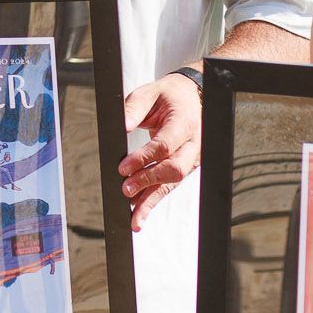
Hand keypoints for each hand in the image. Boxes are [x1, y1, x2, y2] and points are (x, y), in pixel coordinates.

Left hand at [117, 71, 200, 213]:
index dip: (143, 159)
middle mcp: (194, 143)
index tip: (123, 168)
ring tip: (134, 219)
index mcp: (185, 122)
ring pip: (173, 183)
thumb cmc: (168, 95)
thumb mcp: (148, 93)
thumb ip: (133, 109)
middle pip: (174, 169)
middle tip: (126, 189)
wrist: (190, 96)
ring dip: (152, 201)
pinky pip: (170, 186)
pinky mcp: (186, 168)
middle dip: (149, 181)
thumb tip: (119, 127)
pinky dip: (154, 201)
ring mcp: (192, 158)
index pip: (165, 145)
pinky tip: (139, 215)